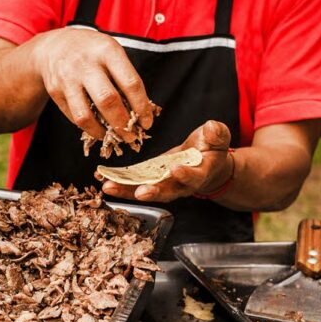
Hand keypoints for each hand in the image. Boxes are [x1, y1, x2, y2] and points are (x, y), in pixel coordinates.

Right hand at [30, 28, 153, 140]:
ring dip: (103, 132)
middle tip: (131, 136)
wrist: (55, 45)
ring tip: (113, 137)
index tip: (147, 123)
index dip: (142, 107)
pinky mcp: (55, 91)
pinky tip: (98, 129)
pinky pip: (74, 117)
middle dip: (122, 124)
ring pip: (86, 115)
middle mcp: (86, 64)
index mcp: (107, 51)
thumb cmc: (92, 52)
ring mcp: (68, 78)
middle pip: (108, 101)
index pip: (130, 83)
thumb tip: (139, 113)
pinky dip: (89, 128)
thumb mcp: (111, 52)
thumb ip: (124, 77)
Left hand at [100, 120, 234, 202]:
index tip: (176, 170)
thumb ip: (216, 133)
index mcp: (200, 174)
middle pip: (166, 192)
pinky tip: (103, 179)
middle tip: (140, 192)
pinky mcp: (149, 181)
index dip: (186, 175)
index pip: (194, 177)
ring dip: (127, 191)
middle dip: (152, 192)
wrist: (204, 163)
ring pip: (145, 191)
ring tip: (109, 187)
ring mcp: (163, 185)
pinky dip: (119, 184)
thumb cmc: (212, 148)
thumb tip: (211, 128)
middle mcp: (180, 185)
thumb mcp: (218, 137)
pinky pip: (133, 185)